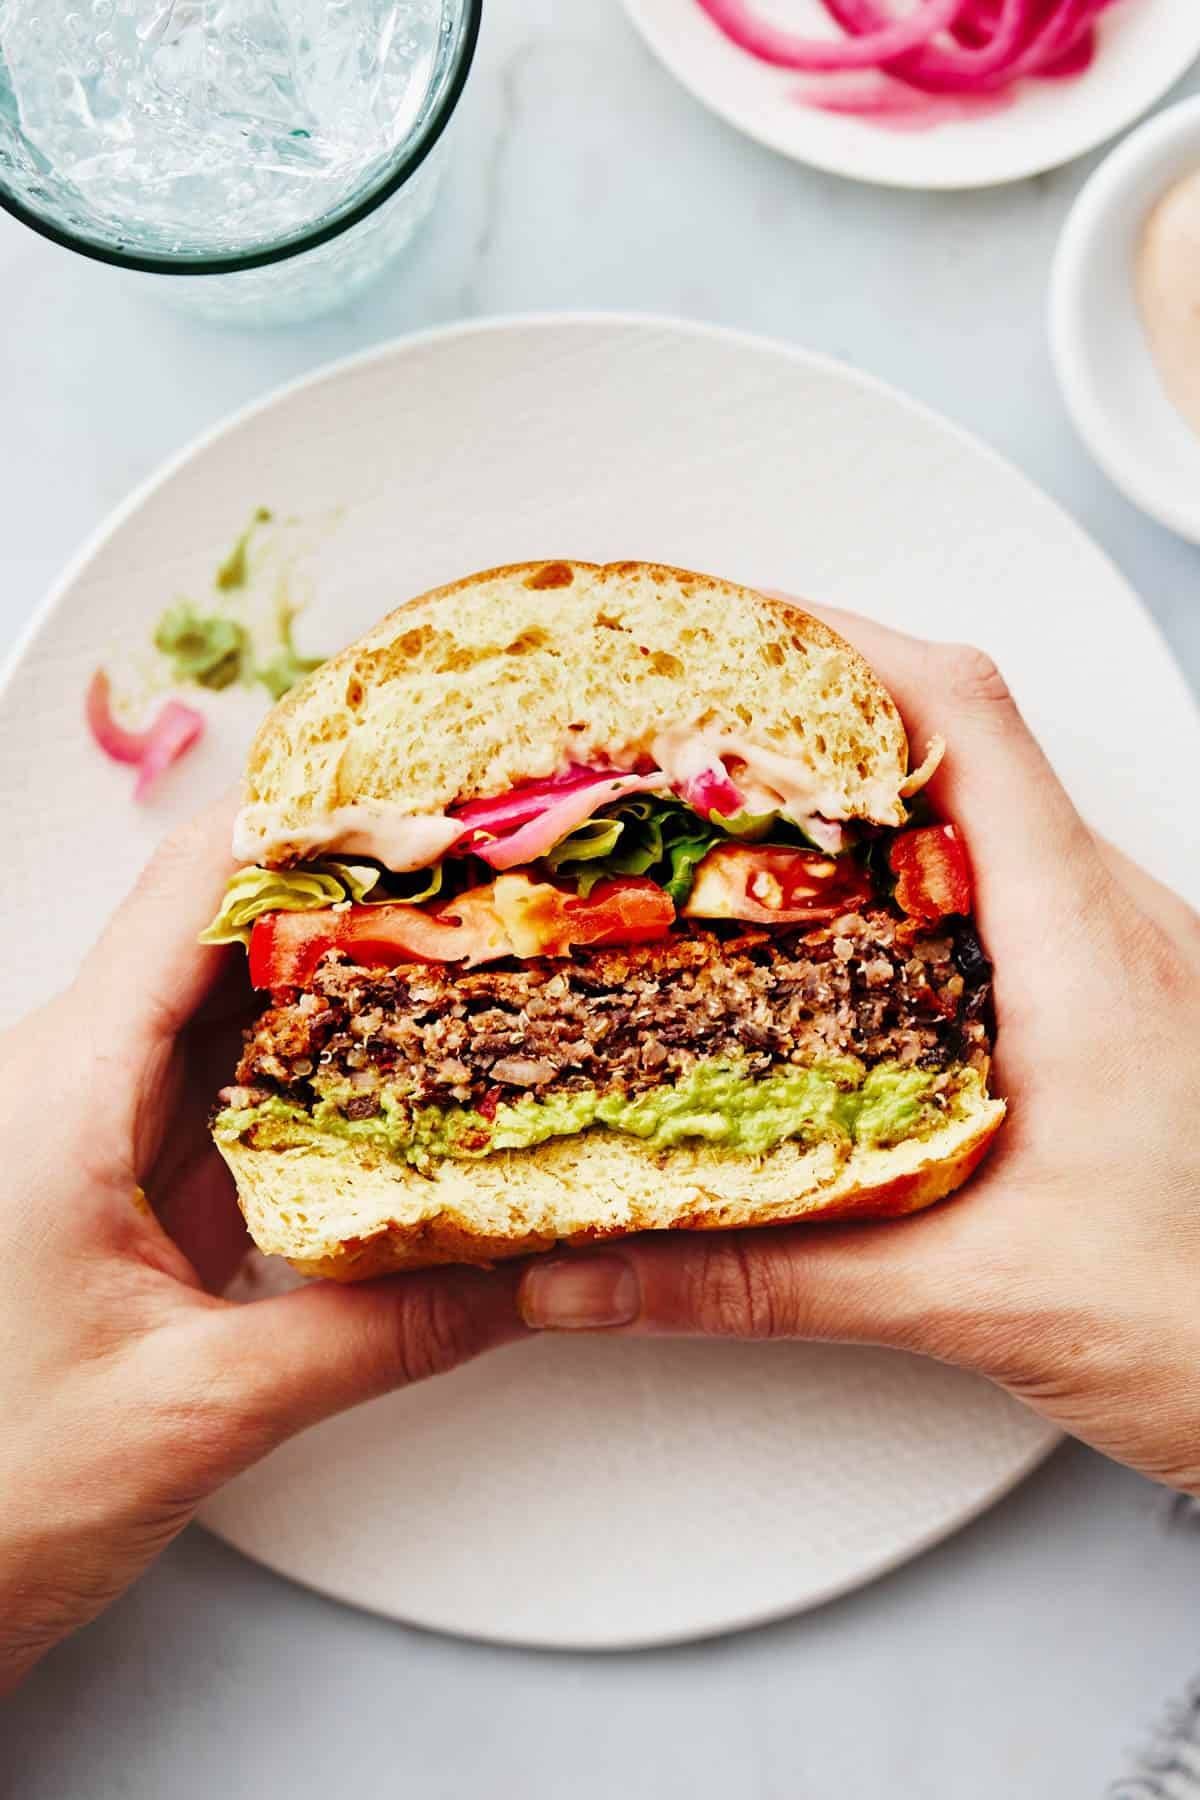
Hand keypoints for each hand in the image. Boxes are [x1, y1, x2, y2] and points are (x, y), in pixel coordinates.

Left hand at [0, 804, 523, 1691]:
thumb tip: (521, 1279)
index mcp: (59, 1089)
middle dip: (354, 890)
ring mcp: (95, 1122)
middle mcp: (68, 1078)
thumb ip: (379, 1335)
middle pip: (223, 927)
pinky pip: (233, 1079)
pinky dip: (322, 1062)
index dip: (309, 824)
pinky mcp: (122, 1173)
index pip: (188, 891)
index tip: (425, 801)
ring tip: (466, 950)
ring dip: (344, 975)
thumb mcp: (202, 1407)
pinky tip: (403, 1069)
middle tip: (483, 875)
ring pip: (233, 1000)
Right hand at [519, 615, 1199, 1493]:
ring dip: (857, 795)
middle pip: (960, 742)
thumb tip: (594, 1270)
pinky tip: (829, 934)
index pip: (966, 720)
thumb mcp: (969, 1295)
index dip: (839, 646)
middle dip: (814, 711)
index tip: (723, 628)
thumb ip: (764, 1279)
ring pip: (982, 813)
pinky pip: (1001, 885)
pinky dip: (900, 872)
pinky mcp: (1116, 999)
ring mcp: (1120, 953)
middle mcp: (1112, 919)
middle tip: (687, 723)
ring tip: (730, 812)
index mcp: (1085, 945)